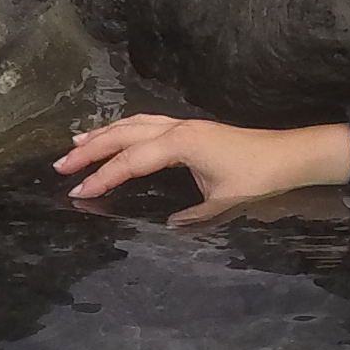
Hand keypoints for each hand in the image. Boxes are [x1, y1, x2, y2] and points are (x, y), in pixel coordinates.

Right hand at [55, 111, 328, 222]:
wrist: (289, 154)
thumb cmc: (258, 177)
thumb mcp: (222, 202)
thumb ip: (192, 214)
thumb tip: (167, 225)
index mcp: (180, 144)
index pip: (131, 161)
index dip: (103, 177)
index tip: (79, 191)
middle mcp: (177, 129)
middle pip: (123, 135)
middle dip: (91, 150)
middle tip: (61, 165)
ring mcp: (183, 125)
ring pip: (133, 124)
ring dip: (104, 134)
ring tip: (76, 144)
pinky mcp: (190, 129)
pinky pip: (147, 124)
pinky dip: (125, 130)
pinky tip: (116, 136)